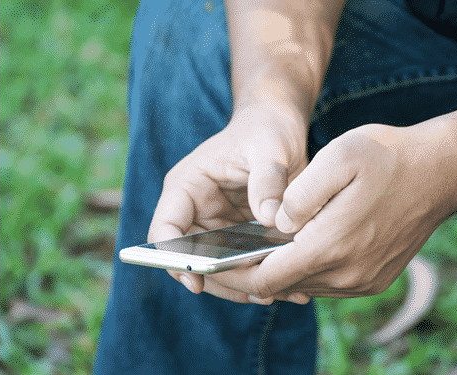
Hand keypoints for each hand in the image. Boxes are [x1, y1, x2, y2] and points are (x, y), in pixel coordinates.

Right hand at [147, 103, 310, 303]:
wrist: (278, 128)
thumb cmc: (265, 131)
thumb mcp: (268, 149)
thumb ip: (267, 180)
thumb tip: (269, 219)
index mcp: (187, 186)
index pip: (165, 229)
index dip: (172, 258)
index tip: (195, 280)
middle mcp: (196, 210)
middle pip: (192, 258)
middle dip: (219, 280)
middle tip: (256, 293)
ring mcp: (216, 225)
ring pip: (218, 267)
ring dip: (243, 284)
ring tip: (279, 293)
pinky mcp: (238, 234)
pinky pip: (242, 262)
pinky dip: (261, 274)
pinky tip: (291, 285)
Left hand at [205, 122, 456, 298]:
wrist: (440, 172)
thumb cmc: (387, 158)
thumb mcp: (338, 158)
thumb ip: (300, 195)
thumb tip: (275, 223)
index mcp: (331, 245)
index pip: (267, 277)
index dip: (234, 274)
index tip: (211, 265)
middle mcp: (347, 273)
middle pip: (283, 286)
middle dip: (252, 273)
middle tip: (229, 255)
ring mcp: (363, 281)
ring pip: (305, 286)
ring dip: (280, 272)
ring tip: (259, 250)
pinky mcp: (374, 279)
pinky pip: (328, 284)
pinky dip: (307, 271)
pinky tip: (299, 248)